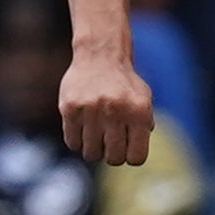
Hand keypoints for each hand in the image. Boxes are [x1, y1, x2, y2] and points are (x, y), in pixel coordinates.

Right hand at [56, 47, 153, 165]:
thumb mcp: (144, 102)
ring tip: (97, 133)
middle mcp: (116, 110)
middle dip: (113, 155)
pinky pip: (72, 143)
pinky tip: (83, 128)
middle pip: (114, 159)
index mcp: (139, 111)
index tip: (128, 147)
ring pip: (91, 154)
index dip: (132, 157)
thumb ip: (143, 129)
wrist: (100, 55)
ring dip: (94, 148)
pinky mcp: (70, 108)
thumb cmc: (124, 85)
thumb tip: (133, 157)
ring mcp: (91, 109)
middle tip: (111, 141)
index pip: (136, 158)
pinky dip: (78, 141)